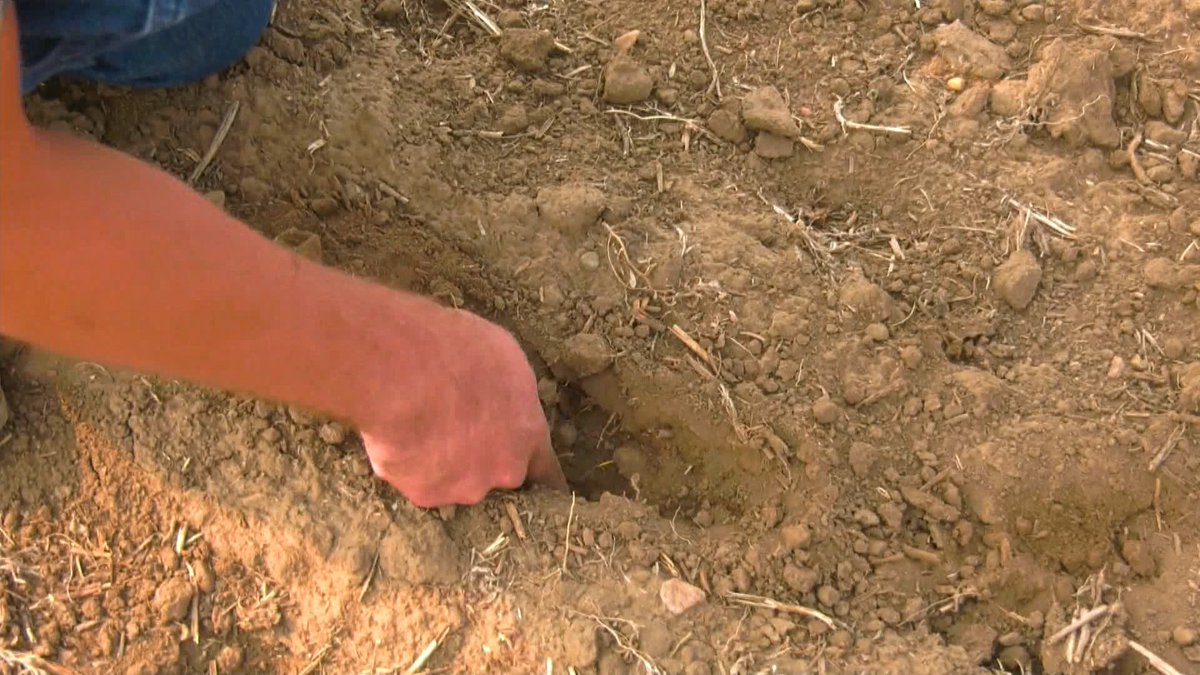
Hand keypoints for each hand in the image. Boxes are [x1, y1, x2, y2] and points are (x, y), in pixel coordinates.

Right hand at [358, 307, 566, 507]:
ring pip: (457, 483)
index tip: (537, 485)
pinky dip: (411, 468)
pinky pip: (420, 483)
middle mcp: (503, 470)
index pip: (547, 474)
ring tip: (421, 431)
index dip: (538, 477)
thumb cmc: (455, 351)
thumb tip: (505, 402)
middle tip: (455, 433)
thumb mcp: (502, 357)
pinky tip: (399, 441)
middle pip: (498, 477)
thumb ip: (510, 395)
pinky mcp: (427, 495)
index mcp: (528, 435)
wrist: (403, 372)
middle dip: (483, 463)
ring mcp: (465, 487)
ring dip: (445, 466)